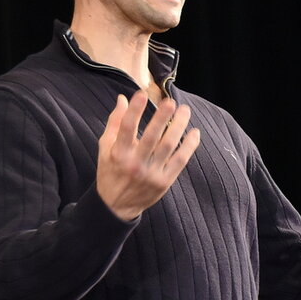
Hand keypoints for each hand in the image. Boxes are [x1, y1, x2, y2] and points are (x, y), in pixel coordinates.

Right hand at [96, 91, 200, 219]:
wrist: (117, 205)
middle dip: (162, 118)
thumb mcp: (105, 148)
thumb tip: (122, 98)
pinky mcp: (165, 181)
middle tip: (171, 102)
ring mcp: (151, 173)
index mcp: (118, 153)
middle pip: (152, 137)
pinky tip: (194, 132)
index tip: (142, 93)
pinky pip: (180, 160)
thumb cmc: (111, 171)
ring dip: (179, 127)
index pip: (126, 128)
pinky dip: (189, 146)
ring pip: (169, 146)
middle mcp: (135, 163)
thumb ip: (114, 122)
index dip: (134, 110)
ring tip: (185, 111)